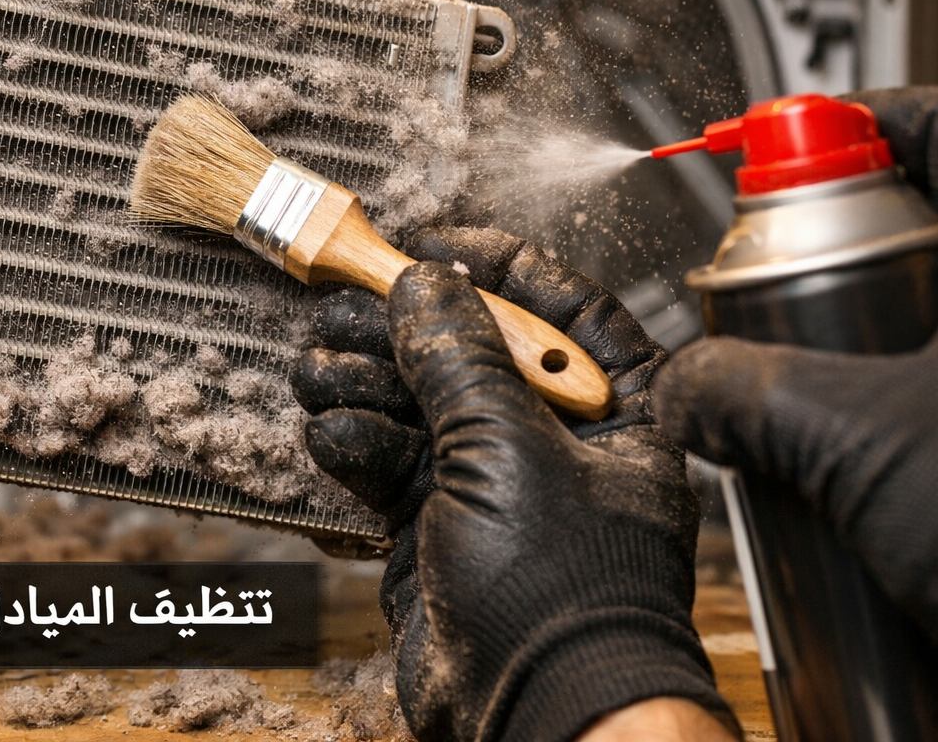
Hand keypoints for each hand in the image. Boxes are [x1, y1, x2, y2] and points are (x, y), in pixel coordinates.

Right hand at [294, 227, 736, 741]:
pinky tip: (333, 435)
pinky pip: (387, 458)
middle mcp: (556, 439)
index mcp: (616, 410)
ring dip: (363, 381)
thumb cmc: (562, 593)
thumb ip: (460, 355)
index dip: (497, 265)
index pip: (561, 306)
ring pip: (417, 401)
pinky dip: (354, 443)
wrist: (533, 712)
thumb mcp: (508, 447)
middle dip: (402, 326)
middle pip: (471, 348)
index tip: (431, 243)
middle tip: (344, 304)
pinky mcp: (437, 522)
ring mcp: (492, 482)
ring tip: (321, 372)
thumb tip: (426, 282)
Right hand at [652, 86, 937, 656]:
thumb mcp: (857, 441)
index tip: (795, 139)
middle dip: (861, 239)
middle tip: (801, 271)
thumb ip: (741, 390)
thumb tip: (684, 384)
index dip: (859, 120)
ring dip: (895, 322)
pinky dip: (928, 382)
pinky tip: (890, 439)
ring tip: (841, 371)